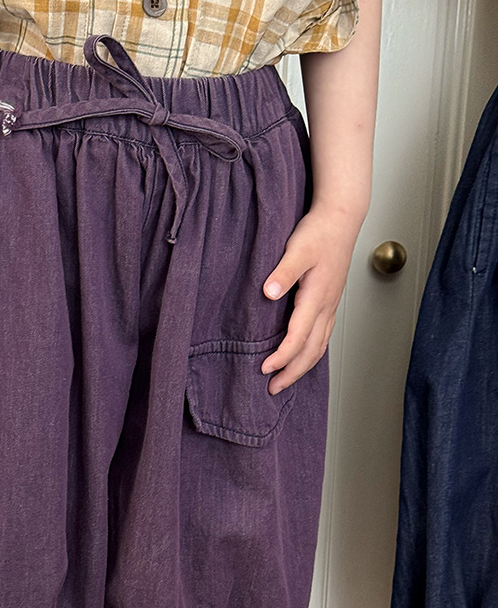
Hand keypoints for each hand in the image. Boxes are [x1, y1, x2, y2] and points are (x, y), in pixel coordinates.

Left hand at [260, 205, 361, 393]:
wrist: (342, 218)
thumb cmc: (319, 231)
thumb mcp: (298, 248)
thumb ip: (283, 272)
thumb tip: (269, 292)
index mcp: (317, 297)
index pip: (298, 338)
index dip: (281, 357)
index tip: (264, 369)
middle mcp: (326, 306)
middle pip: (311, 351)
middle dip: (292, 373)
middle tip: (272, 389)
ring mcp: (330, 306)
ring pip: (319, 346)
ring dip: (302, 367)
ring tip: (285, 380)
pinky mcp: (330, 301)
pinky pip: (323, 336)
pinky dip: (312, 353)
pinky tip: (303, 357)